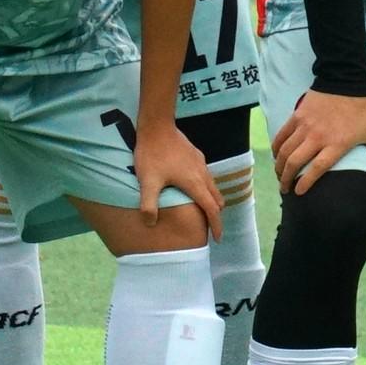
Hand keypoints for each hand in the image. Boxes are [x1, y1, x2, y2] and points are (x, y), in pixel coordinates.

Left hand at [134, 115, 222, 236]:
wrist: (157, 125)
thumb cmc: (152, 154)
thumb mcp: (147, 182)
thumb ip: (148, 205)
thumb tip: (150, 224)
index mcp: (195, 183)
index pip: (211, 209)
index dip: (216, 225)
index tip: (218, 239)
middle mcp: (202, 174)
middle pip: (216, 199)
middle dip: (215, 215)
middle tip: (208, 228)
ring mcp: (201, 163)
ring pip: (213, 187)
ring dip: (211, 201)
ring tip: (202, 210)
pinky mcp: (197, 156)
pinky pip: (206, 177)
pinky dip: (205, 188)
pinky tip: (191, 188)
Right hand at [272, 90, 365, 196]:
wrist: (347, 80)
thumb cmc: (364, 110)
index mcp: (337, 143)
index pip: (316, 168)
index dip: (305, 183)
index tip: (299, 193)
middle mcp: (318, 136)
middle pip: (294, 162)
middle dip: (285, 179)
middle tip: (285, 189)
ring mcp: (305, 126)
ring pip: (284, 151)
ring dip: (278, 166)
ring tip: (279, 175)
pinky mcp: (297, 116)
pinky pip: (281, 135)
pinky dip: (276, 148)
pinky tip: (276, 156)